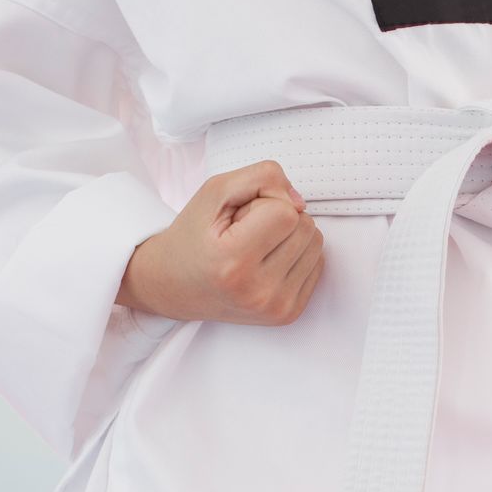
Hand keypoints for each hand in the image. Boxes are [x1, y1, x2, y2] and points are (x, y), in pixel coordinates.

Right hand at [117, 160, 325, 324]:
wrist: (173, 286)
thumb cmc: (194, 235)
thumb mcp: (216, 191)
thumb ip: (262, 178)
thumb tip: (301, 204)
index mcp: (233, 261)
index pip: (286, 212)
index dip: (265, 203)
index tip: (239, 218)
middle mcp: (257, 291)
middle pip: (305, 227)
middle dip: (279, 218)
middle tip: (245, 233)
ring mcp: (275, 307)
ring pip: (316, 243)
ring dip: (291, 235)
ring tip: (255, 247)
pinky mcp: (288, 313)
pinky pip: (317, 264)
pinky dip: (296, 255)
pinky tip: (266, 263)